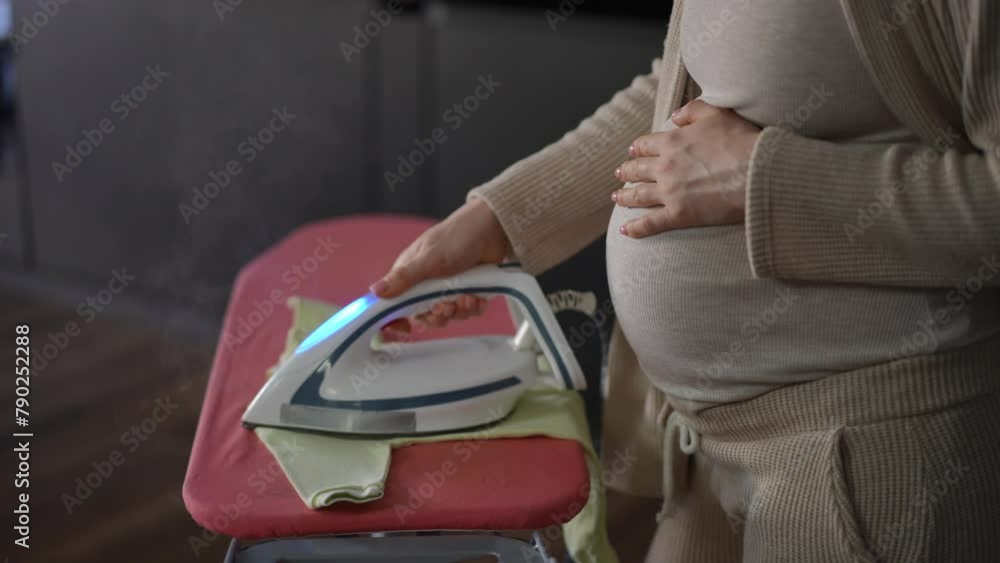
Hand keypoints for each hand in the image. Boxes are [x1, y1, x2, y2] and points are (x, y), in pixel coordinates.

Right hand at [371, 198, 510, 335]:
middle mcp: (428, 285)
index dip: (396, 319)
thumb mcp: (427, 259)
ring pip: (449, 316)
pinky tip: (476, 296)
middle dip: (437, 316)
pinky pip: (469, 312)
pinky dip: (473, 307)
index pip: (395, 304)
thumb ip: (403, 278)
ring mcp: (449, 289)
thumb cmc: (456, 237)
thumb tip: (375, 291)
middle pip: (424, 316)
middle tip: (445, 306)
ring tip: (465, 296)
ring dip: (458, 311)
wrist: (492, 229)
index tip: (403, 328)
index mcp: (411, 276)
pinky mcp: (469, 292)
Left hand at [611, 99, 760, 237]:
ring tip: (617, 198)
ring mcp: (669, 192)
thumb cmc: (742, 142)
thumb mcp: (718, 113)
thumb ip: (693, 111)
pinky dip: (635, 228)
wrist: (758, 173)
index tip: (632, 151)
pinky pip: (650, 224)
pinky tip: (625, 231)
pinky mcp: (678, 215)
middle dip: (626, 171)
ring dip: (624, 197)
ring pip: (638, 195)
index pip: (645, 145)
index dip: (637, 148)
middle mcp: (665, 166)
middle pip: (637, 169)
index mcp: (672, 141)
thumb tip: (674, 116)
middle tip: (619, 174)